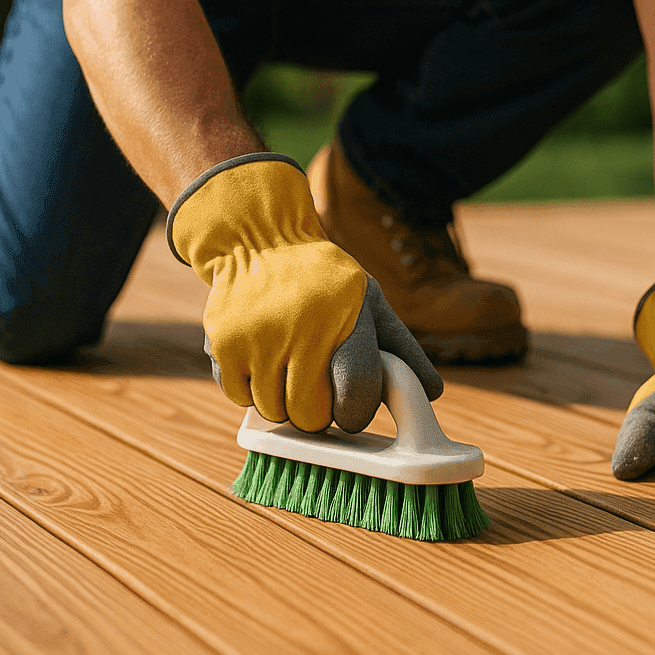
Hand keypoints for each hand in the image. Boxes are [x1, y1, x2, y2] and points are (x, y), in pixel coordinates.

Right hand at [168, 154, 442, 432]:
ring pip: (272, 410)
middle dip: (315, 415)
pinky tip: (259, 362)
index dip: (355, 411)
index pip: (357, 390)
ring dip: (280, 403)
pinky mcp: (223, 342)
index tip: (349, 409)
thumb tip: (432, 392)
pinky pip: (238, 397)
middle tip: (314, 396)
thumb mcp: (369, 298)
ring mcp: (257, 334)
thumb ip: (400, 346)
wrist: (257, 239)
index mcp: (347, 312)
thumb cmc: (324, 278)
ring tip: (286, 371)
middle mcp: (302, 323)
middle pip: (309, 414)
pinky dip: (248, 390)